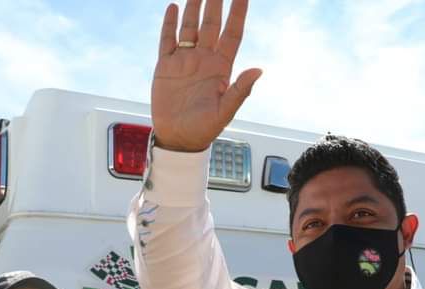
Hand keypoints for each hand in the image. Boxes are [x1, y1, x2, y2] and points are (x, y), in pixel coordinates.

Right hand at [151, 0, 262, 151]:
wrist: (178, 139)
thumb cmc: (203, 129)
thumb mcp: (225, 112)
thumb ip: (240, 91)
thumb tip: (258, 70)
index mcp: (221, 68)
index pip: (232, 34)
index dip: (238, 13)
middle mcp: (204, 59)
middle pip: (211, 24)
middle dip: (215, 3)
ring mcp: (185, 60)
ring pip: (190, 27)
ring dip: (194, 7)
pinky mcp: (166, 66)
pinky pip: (168, 39)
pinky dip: (170, 23)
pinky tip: (174, 8)